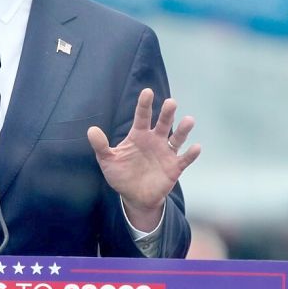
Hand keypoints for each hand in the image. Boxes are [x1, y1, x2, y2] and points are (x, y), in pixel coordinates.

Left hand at [87, 88, 199, 230]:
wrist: (134, 196)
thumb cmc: (121, 175)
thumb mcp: (108, 161)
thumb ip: (101, 146)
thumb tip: (91, 130)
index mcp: (139, 136)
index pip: (142, 117)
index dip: (144, 105)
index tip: (147, 92)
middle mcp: (154, 140)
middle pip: (162, 123)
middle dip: (167, 113)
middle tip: (171, 102)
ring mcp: (166, 153)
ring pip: (176, 138)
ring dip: (183, 130)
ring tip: (188, 120)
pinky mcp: (174, 167)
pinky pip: (184, 159)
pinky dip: (190, 154)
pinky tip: (196, 147)